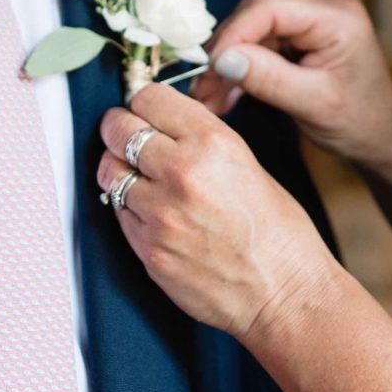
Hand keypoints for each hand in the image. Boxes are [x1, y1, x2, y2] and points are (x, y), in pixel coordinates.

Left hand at [96, 84, 335, 343]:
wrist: (282, 292)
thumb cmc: (277, 233)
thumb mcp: (247, 163)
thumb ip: (199, 141)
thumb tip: (162, 127)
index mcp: (212, 143)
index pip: (148, 98)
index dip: (143, 104)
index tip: (143, 111)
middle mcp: (182, 172)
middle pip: (118, 129)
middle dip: (118, 130)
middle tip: (123, 136)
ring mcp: (160, 214)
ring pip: (109, 172)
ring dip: (118, 171)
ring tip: (136, 178)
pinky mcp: (147, 249)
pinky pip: (118, 214)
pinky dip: (128, 208)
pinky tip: (150, 213)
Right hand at [188, 0, 391, 169]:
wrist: (380, 137)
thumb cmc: (359, 123)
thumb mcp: (313, 104)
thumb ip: (268, 78)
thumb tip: (222, 59)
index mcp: (337, 15)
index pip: (268, 8)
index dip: (232, 35)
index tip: (208, 69)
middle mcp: (325, 4)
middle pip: (256, 18)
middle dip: (226, 55)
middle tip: (201, 92)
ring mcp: (313, 16)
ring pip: (253, 32)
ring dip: (230, 66)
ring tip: (208, 100)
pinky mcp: (302, 32)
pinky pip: (261, 43)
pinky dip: (243, 69)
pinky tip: (224, 96)